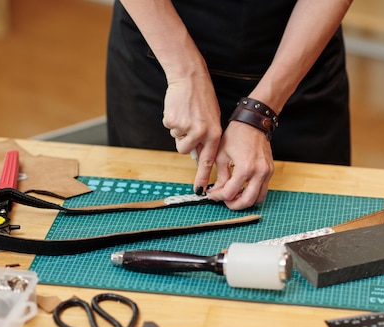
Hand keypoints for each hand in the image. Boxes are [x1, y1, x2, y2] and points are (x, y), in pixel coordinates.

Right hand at [162, 73, 221, 192]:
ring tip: (185, 114)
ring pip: (176, 139)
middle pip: (185, 150)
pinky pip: (169, 128)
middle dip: (183, 142)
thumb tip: (198, 156)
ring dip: (177, 130)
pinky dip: (171, 120)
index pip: (208, 161)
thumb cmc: (201, 98)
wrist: (190, 77)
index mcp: (214, 134)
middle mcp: (202, 133)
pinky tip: (178, 108)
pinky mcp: (174, 122)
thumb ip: (206, 138)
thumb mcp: (210, 119)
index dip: (202, 177)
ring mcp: (187, 128)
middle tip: (188, 125)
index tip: (199, 191)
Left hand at [206, 121, 274, 209]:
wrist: (253, 123)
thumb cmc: (236, 135)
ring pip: (258, 199)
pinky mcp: (270, 171)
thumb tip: (215, 192)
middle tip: (224, 201)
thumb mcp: (221, 156)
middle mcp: (259, 172)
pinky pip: (262, 189)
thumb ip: (220, 177)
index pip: (230, 193)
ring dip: (244, 200)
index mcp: (245, 168)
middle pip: (247, 201)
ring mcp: (267, 172)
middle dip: (233, 205)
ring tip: (233, 195)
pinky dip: (252, 193)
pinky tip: (241, 188)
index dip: (218, 197)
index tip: (212, 195)